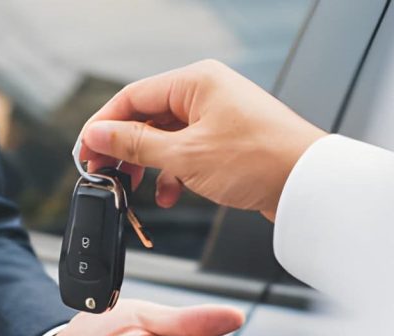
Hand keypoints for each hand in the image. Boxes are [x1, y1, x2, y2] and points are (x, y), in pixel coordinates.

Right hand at [79, 60, 326, 219]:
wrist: (308, 185)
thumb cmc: (258, 160)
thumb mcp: (184, 155)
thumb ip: (135, 146)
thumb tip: (97, 136)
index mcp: (195, 81)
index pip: (132, 97)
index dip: (102, 126)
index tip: (85, 153)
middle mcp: (205, 93)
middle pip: (146, 117)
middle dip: (124, 150)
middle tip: (104, 175)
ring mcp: (217, 117)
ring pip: (165, 139)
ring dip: (147, 166)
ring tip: (134, 189)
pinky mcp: (226, 141)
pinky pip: (185, 153)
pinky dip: (172, 174)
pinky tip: (169, 195)